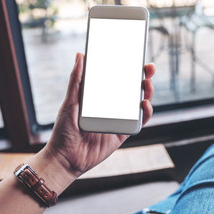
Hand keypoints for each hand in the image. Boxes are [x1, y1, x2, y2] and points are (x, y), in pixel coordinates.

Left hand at [44, 53, 155, 178]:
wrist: (65, 159)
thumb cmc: (64, 130)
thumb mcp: (70, 102)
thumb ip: (77, 80)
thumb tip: (80, 55)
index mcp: (100, 97)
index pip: (118, 79)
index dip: (129, 68)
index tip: (136, 57)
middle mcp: (111, 107)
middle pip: (132, 90)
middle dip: (143, 77)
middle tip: (148, 68)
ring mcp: (119, 120)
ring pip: (139, 104)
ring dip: (147, 93)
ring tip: (147, 84)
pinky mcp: (123, 133)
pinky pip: (139, 122)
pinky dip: (146, 113)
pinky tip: (145, 104)